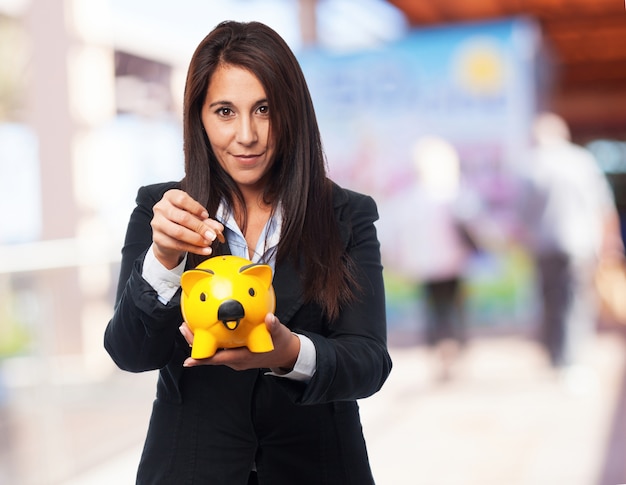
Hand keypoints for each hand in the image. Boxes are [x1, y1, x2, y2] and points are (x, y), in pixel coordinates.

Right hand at [150, 189, 224, 268]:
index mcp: (170, 197)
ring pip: (178, 232)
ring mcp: (158, 223)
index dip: (196, 208)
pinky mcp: (158, 239)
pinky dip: (194, 249)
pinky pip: (177, 245)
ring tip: (208, 242)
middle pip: (182, 217)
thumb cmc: (182, 221)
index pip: (182, 199)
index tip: (206, 216)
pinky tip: (204, 250)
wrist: (168, 236)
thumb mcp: (196, 217)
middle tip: (212, 235)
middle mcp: (161, 208)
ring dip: (197, 239)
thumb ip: (208, 221)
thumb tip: (218, 228)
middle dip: (200, 227)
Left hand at [180, 313, 300, 371]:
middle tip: (184, 328)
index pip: (218, 360)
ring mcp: (235, 357)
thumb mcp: (279, 335)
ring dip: (201, 340)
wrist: (286, 353)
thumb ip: (273, 326)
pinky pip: (220, 346)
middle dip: (196, 344)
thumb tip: (270, 318)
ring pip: (213, 351)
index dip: (202, 360)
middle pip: (210, 355)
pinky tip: (207, 325)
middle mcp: (235, 359)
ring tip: (190, 325)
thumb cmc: (281, 345)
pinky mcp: (236, 352)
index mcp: (243, 358)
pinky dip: (212, 337)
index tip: (188, 359)